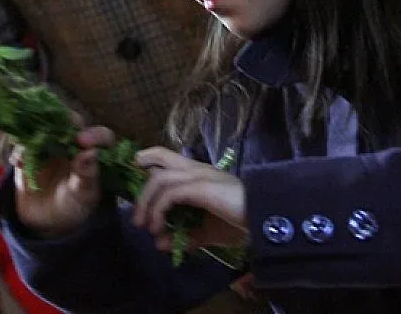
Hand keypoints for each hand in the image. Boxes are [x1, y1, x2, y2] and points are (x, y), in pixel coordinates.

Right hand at [14, 126, 115, 237]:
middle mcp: (71, 143)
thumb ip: (87, 174)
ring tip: (31, 144)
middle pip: (68, 123)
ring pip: (42, 130)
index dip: (94, 135)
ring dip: (35, 133)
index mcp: (92, 151)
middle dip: (60, 123)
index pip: (100, 136)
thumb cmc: (74, 204)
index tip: (83, 141)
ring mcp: (48, 146)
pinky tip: (20, 162)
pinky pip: (22, 148)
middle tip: (52, 130)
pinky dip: (20, 153)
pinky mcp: (28, 154)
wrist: (49, 220)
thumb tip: (91, 152)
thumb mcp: (84, 194)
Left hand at [133, 147, 247, 250]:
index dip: (150, 158)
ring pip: (159, 179)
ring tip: (143, 226)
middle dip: (142, 178)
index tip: (136, 171)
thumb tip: (160, 244)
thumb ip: (186, 236)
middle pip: (161, 157)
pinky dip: (158, 210)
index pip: (169, 156)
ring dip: (146, 202)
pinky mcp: (199, 186)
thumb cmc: (242, 221)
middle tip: (135, 210)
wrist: (265, 218)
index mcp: (199, 173)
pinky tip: (158, 228)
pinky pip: (169, 194)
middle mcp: (196, 168)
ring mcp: (198, 175)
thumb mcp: (209, 232)